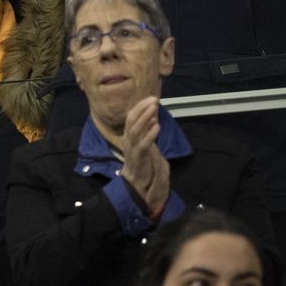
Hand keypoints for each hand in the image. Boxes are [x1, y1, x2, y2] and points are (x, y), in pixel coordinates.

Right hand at [119, 97, 169, 216]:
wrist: (136, 187)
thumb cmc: (142, 166)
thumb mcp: (145, 147)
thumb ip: (147, 134)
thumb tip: (153, 119)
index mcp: (129, 137)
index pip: (131, 118)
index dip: (140, 107)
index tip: (151, 98)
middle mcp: (128, 141)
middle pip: (131, 121)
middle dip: (142, 109)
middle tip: (153, 99)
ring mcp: (132, 150)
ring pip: (135, 130)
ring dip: (145, 118)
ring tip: (154, 108)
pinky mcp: (138, 159)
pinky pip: (143, 145)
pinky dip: (150, 135)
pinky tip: (157, 126)